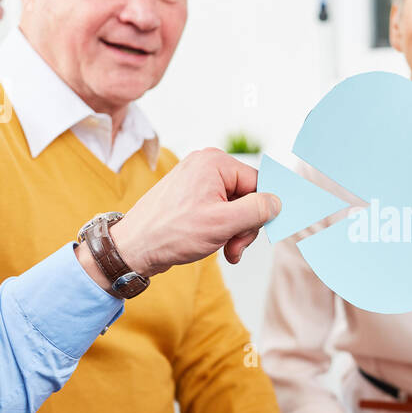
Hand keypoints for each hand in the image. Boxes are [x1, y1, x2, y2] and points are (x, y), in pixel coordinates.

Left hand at [100, 147, 280, 278]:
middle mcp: (206, 165)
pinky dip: (222, 229)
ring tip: (226, 250)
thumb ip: (257, 210)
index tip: (262, 233)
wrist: (133, 248)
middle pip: (248, 195)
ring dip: (235, 231)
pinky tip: (217, 245)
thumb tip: (278, 202)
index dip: (262, 211)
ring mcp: (197, 180)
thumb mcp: (223, 223)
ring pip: (235, 206)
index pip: (259, 183)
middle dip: (246, 225)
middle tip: (235, 247)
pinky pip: (220, 210)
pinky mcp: (191, 196)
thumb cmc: (171, 233)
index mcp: (215, 162)